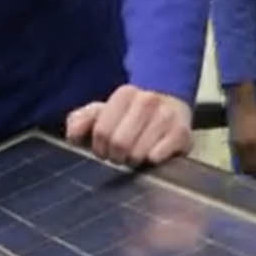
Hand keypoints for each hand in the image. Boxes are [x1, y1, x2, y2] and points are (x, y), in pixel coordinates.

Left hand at [65, 85, 193, 166]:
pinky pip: (157, 157)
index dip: (99, 147)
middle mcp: (147, 101)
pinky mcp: (183, 134)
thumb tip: (72, 134)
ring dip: (133, 161)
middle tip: (120, 155)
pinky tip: (153, 154)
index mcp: (125, 93)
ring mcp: (167, 117)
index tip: (104, 149)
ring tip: (136, 155)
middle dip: (115, 156)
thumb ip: (82, 120)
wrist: (174, 107)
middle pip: (119, 143)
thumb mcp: (105, 112)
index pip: (101, 131)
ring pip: (137, 154)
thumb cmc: (134, 114)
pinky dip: (151, 161)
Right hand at [225, 83, 255, 181]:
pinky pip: (240, 160)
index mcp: (255, 144)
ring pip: (244, 166)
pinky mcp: (232, 145)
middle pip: (252, 169)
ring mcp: (236, 148)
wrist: (242, 105)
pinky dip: (247, 166)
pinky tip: (253, 166)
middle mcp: (243, 148)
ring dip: (253, 172)